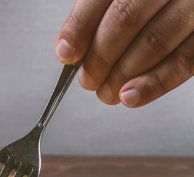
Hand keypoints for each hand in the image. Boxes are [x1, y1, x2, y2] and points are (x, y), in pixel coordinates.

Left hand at [56, 0, 192, 107]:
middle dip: (99, 57)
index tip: (66, 54)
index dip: (79, 28)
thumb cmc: (151, 3)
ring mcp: (192, 6)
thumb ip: (98, 15)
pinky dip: (155, 84)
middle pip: (124, 19)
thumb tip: (71, 50)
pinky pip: (185, 60)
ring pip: (153, 41)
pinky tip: (130, 97)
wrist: (187, 0)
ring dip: (121, 75)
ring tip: (106, 93)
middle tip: (87, 80)